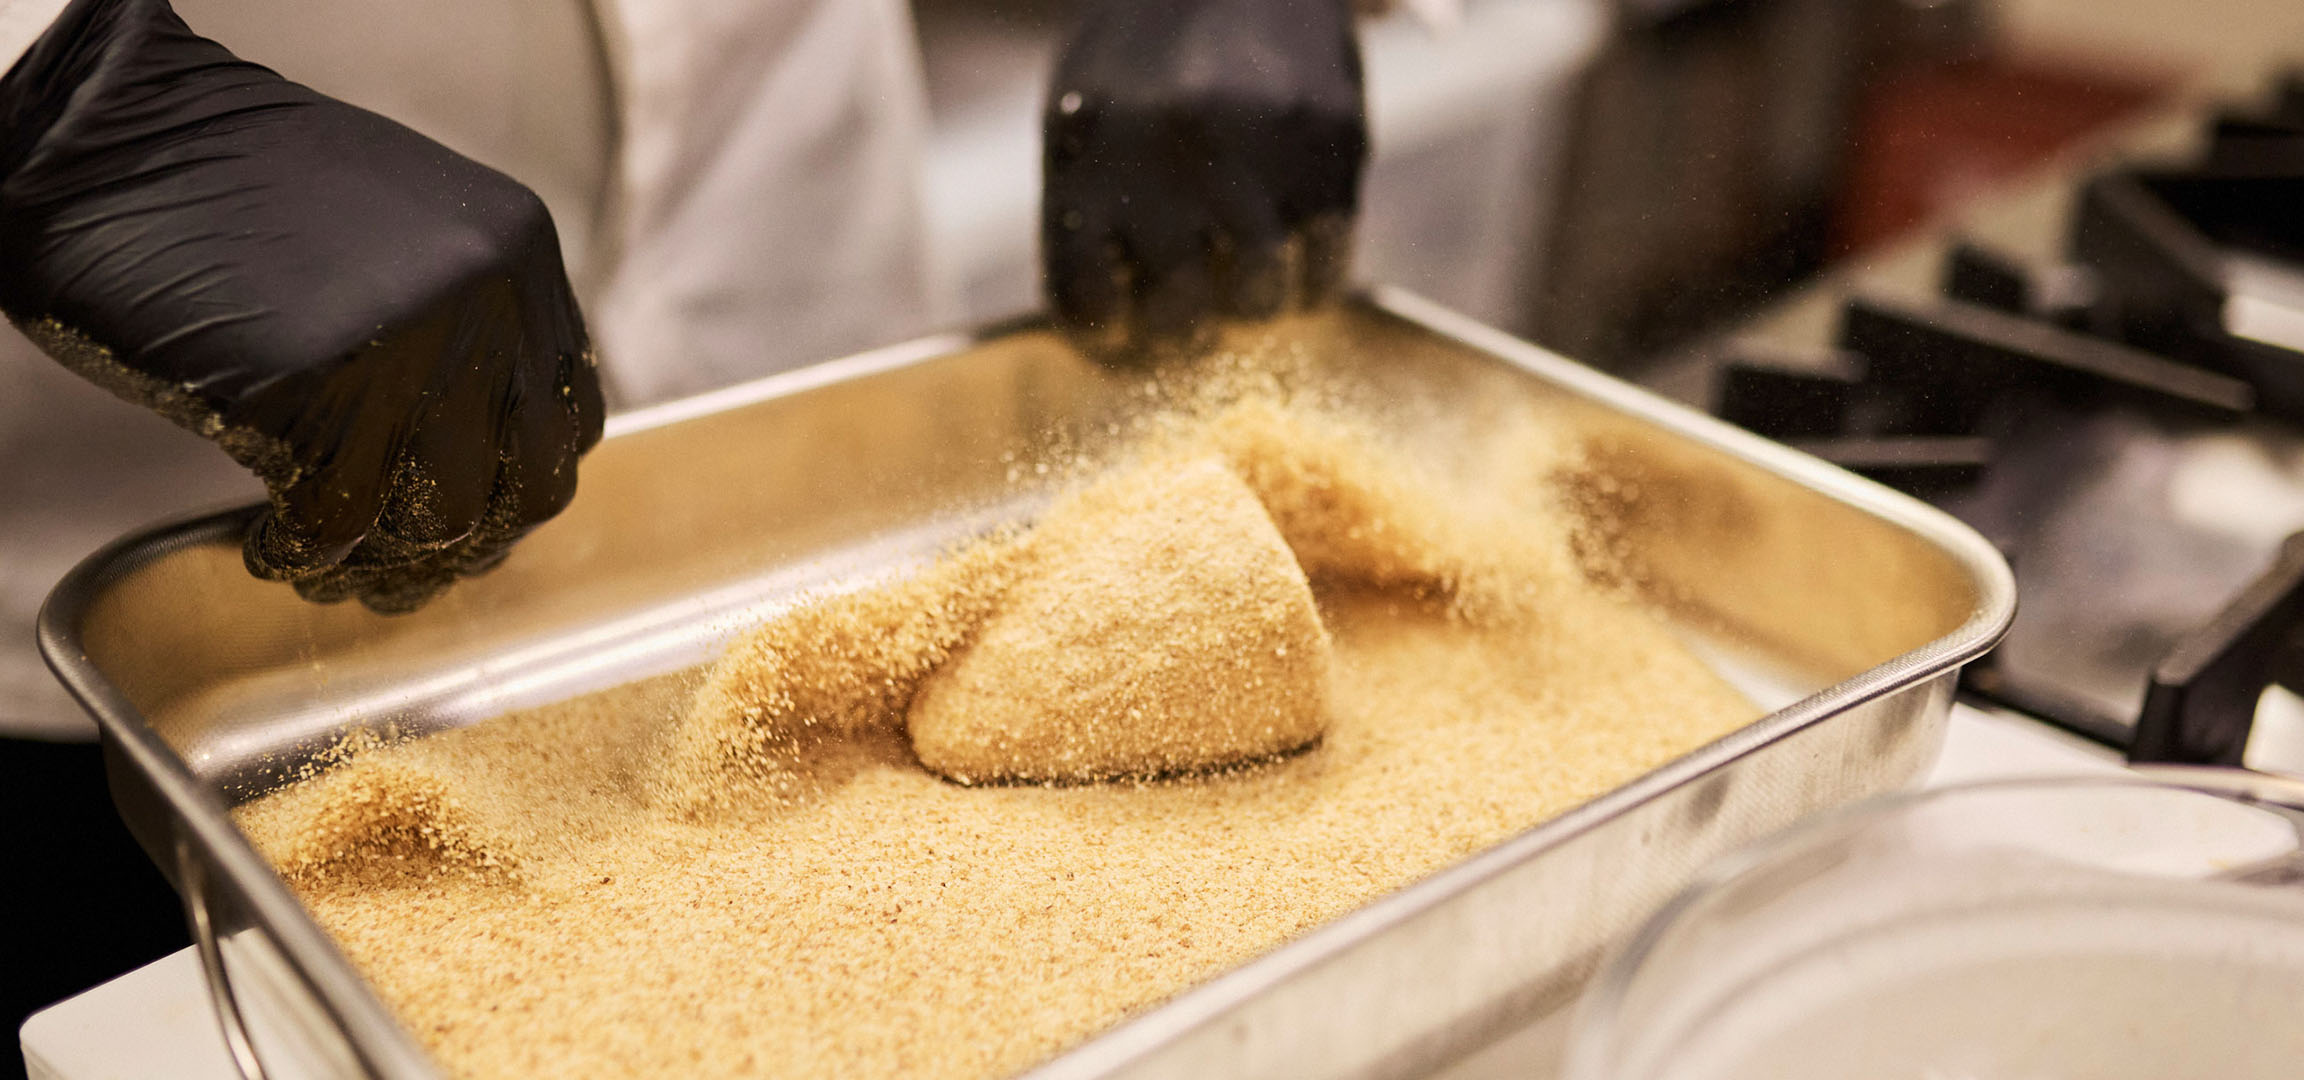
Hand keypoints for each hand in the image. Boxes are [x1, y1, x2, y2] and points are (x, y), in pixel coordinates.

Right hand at [0, 0, 602, 612]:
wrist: (112, 137)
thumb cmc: (237, 192)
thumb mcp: (402, 237)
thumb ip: (463, 329)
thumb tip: (485, 465)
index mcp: (518, 254)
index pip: (568, 419)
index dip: (515, 491)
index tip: (464, 521)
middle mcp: (491, 297)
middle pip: (523, 486)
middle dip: (459, 548)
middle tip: (397, 571)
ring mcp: (411, 342)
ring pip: (439, 518)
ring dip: (383, 570)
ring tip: (328, 571)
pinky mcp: (317, 387)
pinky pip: (338, 522)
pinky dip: (303, 555)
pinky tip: (267, 545)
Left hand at [1042, 0, 1367, 358]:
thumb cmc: (1147, 51)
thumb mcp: (1085, 113)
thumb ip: (1088, 209)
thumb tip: (1111, 320)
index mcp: (1088, 150)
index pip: (1085, 303)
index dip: (1105, 338)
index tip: (1122, 336)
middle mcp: (1167, 156)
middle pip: (1177, 317)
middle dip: (1183, 332)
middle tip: (1192, 318)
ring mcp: (1255, 152)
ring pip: (1259, 302)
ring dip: (1252, 304)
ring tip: (1244, 278)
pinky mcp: (1329, 147)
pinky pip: (1326, 266)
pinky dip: (1310, 280)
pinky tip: (1293, 253)